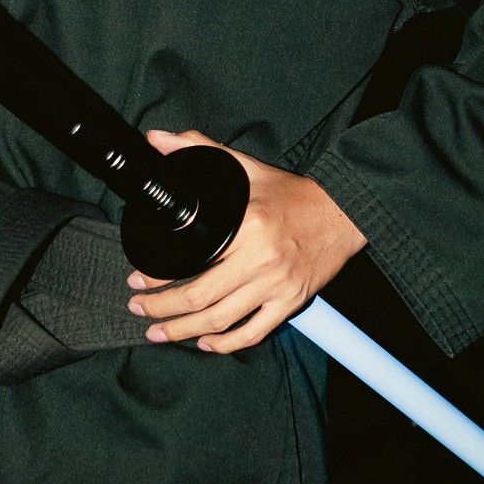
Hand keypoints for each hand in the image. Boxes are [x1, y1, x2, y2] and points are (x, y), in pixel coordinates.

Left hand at [126, 129, 367, 353]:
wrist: (345, 213)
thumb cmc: (294, 194)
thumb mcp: (247, 167)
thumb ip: (201, 149)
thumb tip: (157, 139)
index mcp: (248, 225)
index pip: (192, 258)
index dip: (159, 277)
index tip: (139, 280)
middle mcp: (262, 260)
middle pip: (201, 298)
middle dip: (162, 310)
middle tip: (138, 309)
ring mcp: (277, 286)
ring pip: (221, 321)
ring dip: (184, 332)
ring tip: (158, 333)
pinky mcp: (291, 303)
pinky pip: (254, 333)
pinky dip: (226, 344)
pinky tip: (205, 343)